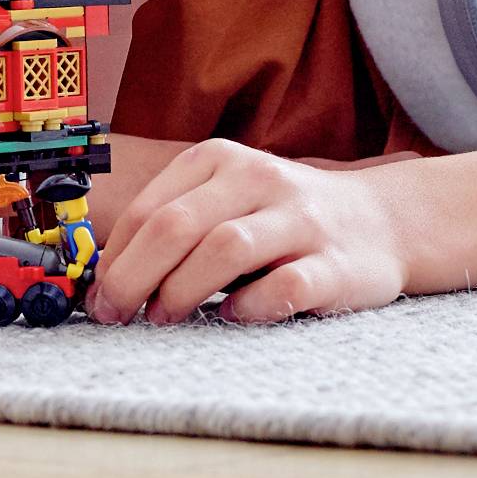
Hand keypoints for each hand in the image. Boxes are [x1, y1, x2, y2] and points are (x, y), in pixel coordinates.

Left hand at [87, 140, 409, 325]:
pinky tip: (233, 317)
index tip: (95, 295)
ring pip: (224, 249)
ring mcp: (300, 220)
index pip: (148, 209)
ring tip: (163, 317)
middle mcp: (257, 180)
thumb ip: (170, 226)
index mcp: (218, 161)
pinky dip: (249, 308)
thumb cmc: (279, 218)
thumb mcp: (223, 199)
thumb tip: (105, 278)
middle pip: (175, 226)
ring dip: (181, 291)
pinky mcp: (337, 265)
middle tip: (114, 314)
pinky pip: (283, 288)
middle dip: (132, 276)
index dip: (113, 257)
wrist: (380, 222)